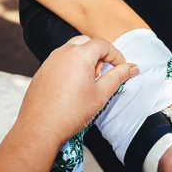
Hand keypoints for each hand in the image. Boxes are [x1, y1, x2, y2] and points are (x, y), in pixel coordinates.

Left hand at [16, 35, 138, 146]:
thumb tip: (132, 67)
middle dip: (99, 55)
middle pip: (87, 43)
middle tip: (102, 76)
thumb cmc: (71, 113)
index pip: (103, 44)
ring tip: (87, 84)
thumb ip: (118, 77)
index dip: (116, 55)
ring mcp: (50, 61)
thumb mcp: (101, 94)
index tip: (121, 68)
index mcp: (79, 55)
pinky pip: (60, 60)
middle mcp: (62, 53)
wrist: (39, 129)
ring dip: (84, 60)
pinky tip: (72, 89)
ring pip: (72, 50)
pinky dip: (71, 66)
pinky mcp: (42, 71)